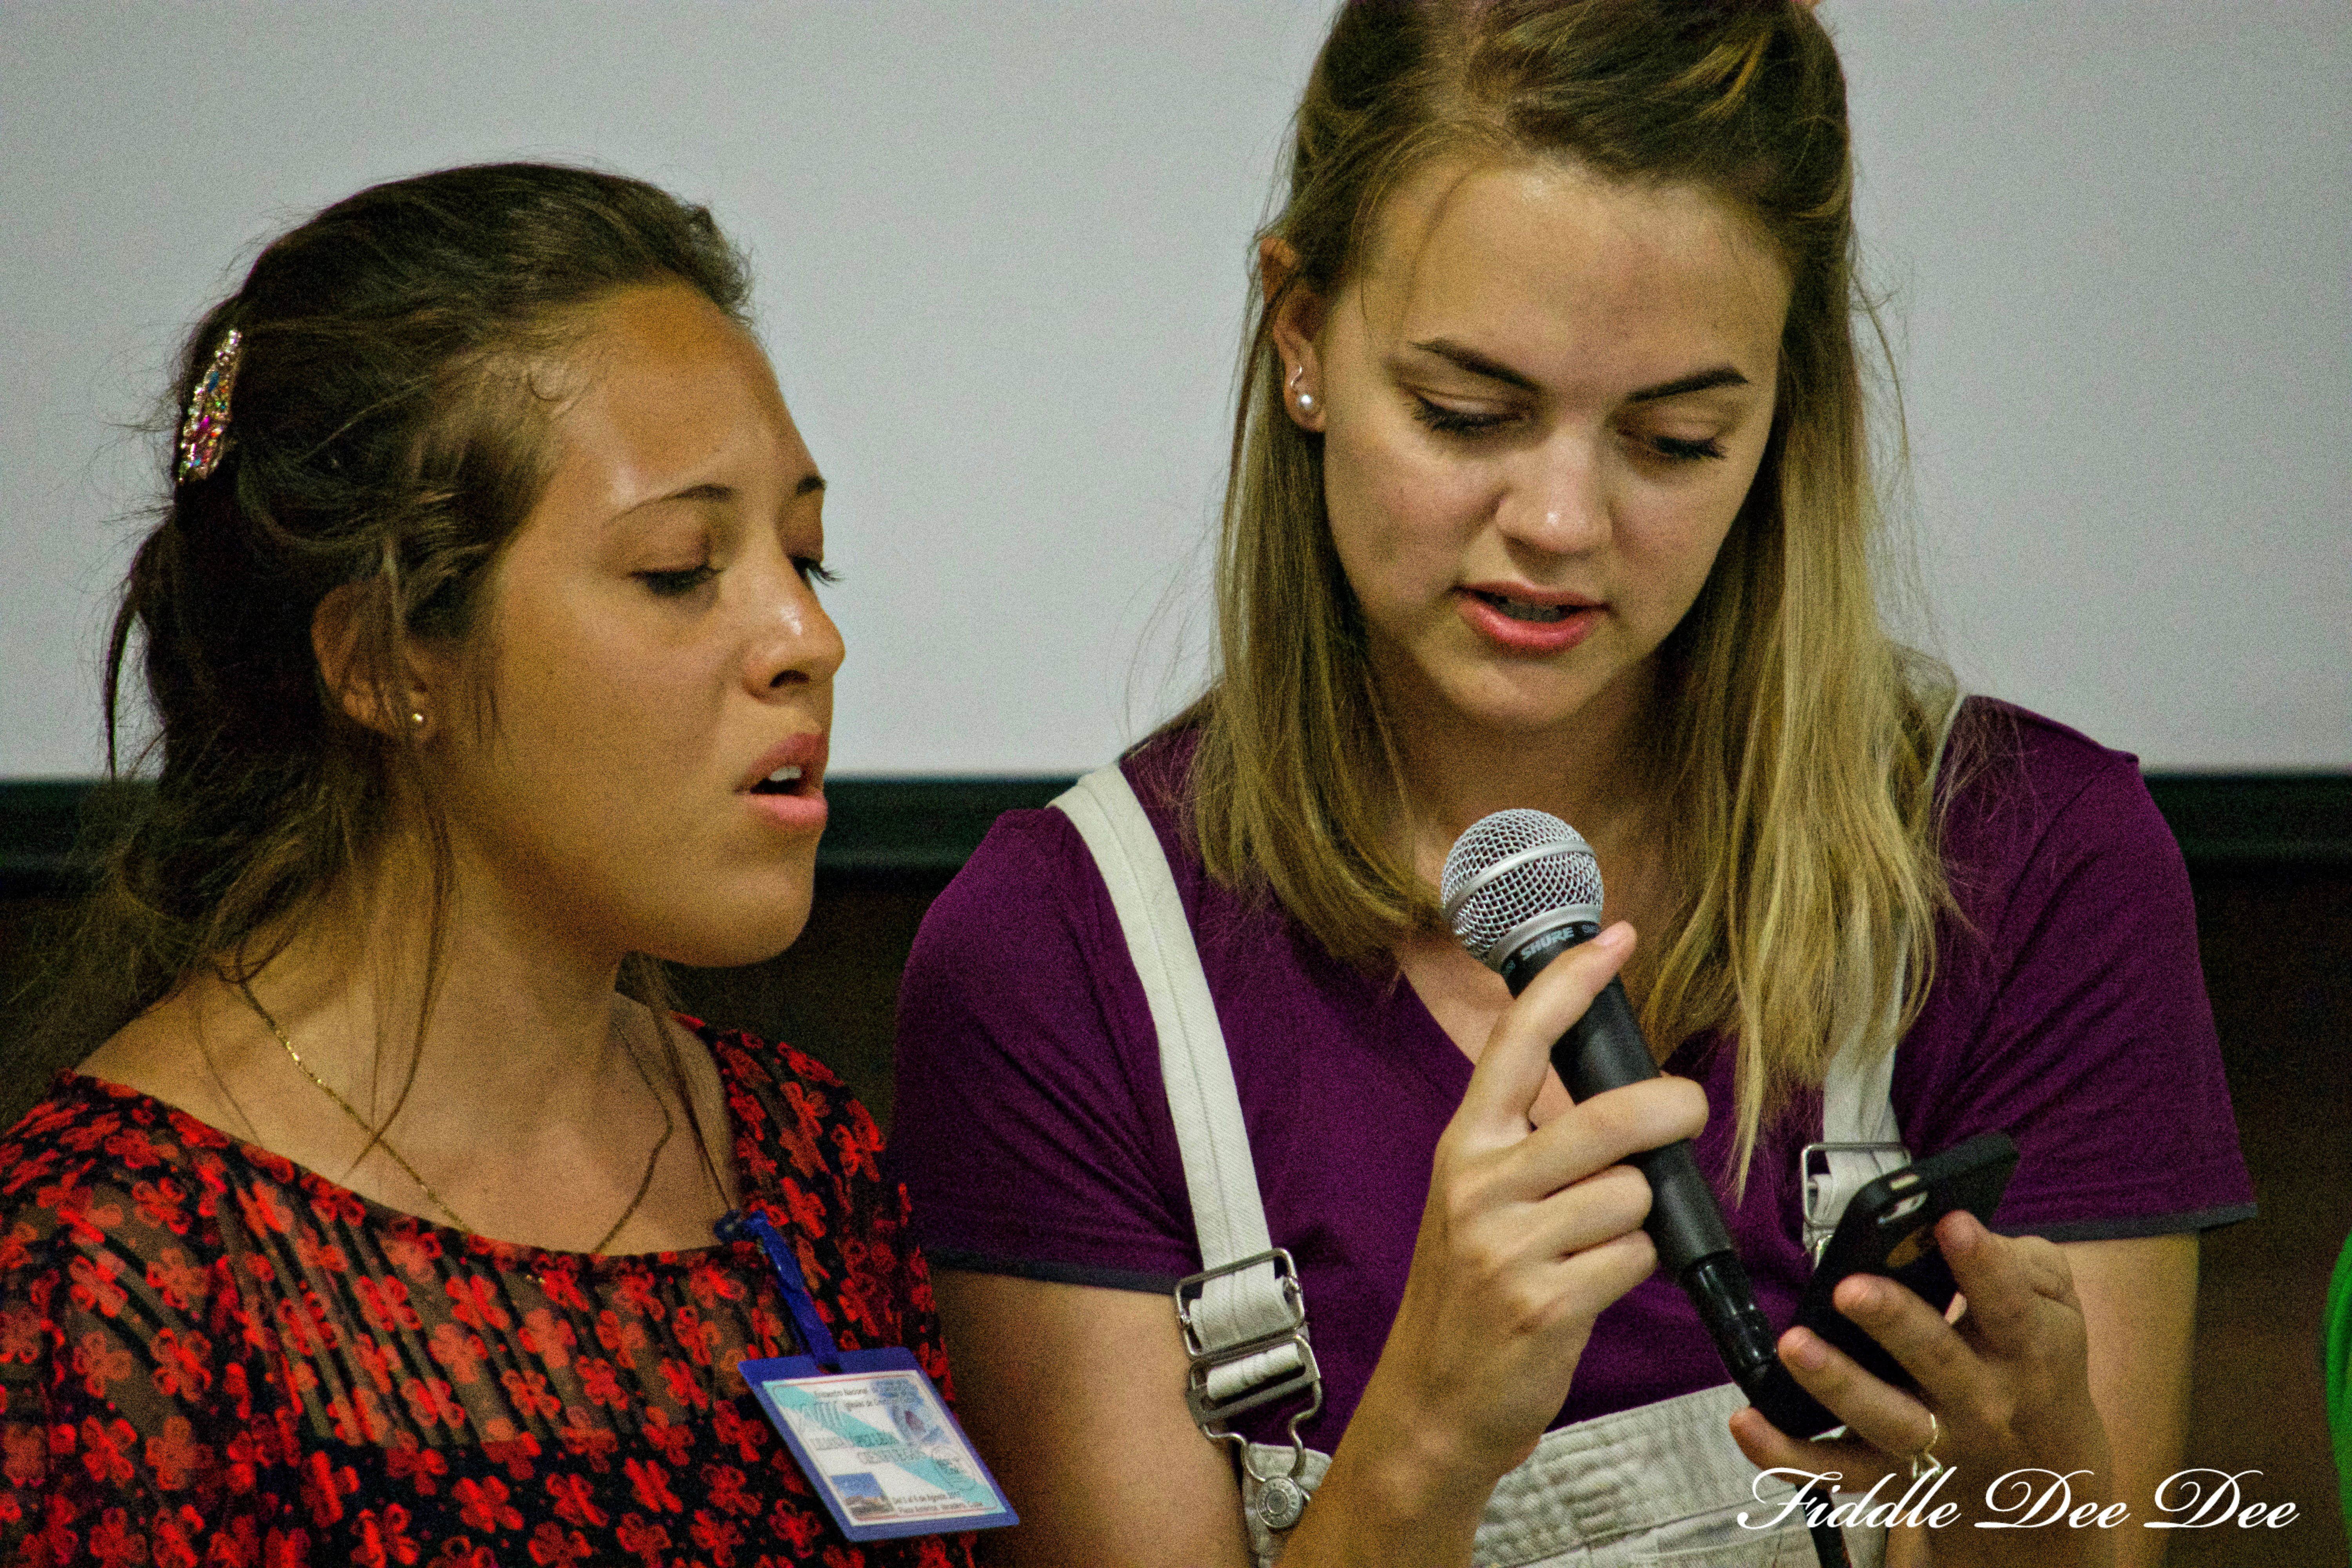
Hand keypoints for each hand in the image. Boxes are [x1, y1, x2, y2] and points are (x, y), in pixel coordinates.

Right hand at [1351, 924, 1707, 1486]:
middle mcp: (1480, 1185)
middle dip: (1667, 1109)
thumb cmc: (1470, 1294)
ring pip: (1630, 1194)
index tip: (1615, 939)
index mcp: (1464, 1147)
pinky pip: (1633, 1257)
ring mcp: (1509, 1245)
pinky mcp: (1544, 1302)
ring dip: (1638, 1218)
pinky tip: (1594, 1285)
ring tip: (1599, 1245)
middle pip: (1605, 1117)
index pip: (1518, 1042)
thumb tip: (1619, 1095)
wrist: (1433, 1400)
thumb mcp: (1476, 1200)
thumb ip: (1531, 1145)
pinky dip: (1633, 1268)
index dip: (1570, 984)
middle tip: (1686, 1110)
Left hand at [1729, 1211, 2115, 1566]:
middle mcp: (1983, 1401)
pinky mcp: (1891, 1477)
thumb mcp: (2056, 1307)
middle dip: (1892, 1322)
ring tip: (1794, 1345)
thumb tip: (1959, 1228)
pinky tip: (1746, 1420)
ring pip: (1884, 1421)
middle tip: (1850, 1288)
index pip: (2007, 1305)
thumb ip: (2022, 1263)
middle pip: (1937, 1362)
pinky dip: (1787, 1454)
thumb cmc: (2035, 1360)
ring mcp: (1936, 1444)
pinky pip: (1834, 1472)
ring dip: (1836, 1384)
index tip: (1950, 1222)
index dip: (1982, 1265)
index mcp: (2027, 1349)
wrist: (2044, 1474)